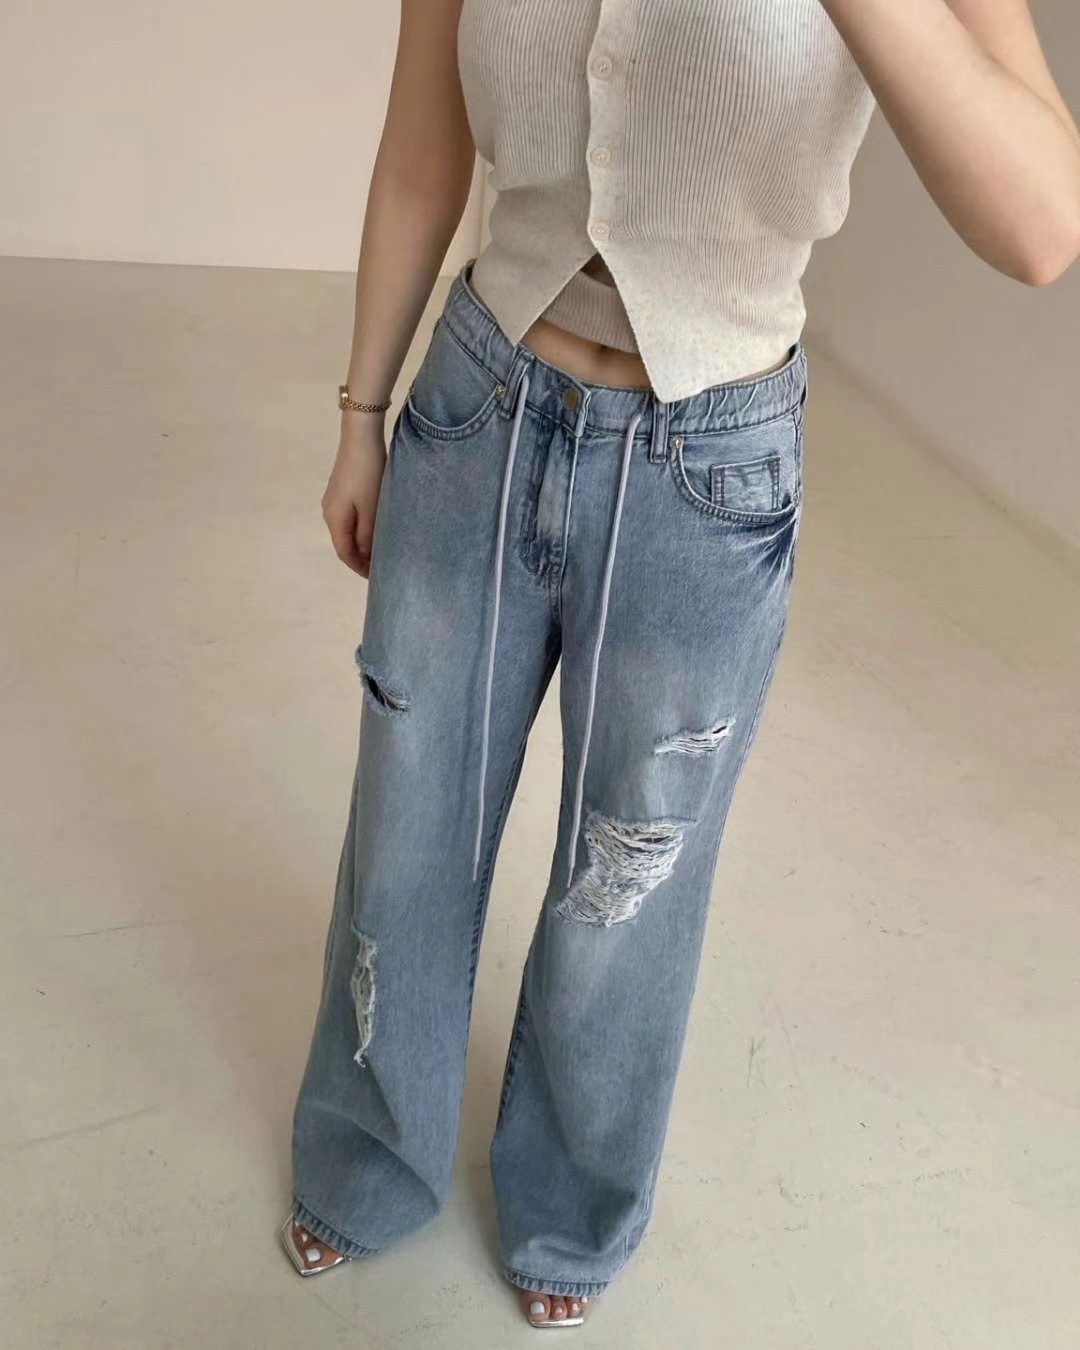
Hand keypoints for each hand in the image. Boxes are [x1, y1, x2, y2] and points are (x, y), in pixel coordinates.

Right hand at [321, 415, 387, 577]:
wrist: (361, 438)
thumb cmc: (367, 474)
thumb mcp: (371, 509)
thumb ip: (368, 536)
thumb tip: (365, 556)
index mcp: (334, 519)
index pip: (345, 553)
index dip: (360, 568)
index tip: (377, 578)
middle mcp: (329, 511)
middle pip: (344, 543)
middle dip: (361, 558)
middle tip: (382, 567)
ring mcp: (334, 500)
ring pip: (348, 530)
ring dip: (362, 543)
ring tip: (381, 551)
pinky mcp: (342, 490)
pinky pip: (350, 518)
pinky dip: (361, 529)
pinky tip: (376, 529)